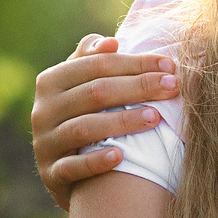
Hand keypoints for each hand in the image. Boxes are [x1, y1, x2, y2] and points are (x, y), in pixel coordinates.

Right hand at [31, 35, 178, 209]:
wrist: (69, 176)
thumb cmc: (85, 118)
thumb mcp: (83, 87)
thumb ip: (92, 61)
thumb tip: (111, 42)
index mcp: (51, 81)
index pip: (97, 64)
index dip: (135, 63)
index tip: (170, 66)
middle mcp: (43, 110)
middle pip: (94, 92)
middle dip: (138, 87)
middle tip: (173, 87)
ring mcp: (45, 143)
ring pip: (84, 128)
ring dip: (122, 121)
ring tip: (155, 118)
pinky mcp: (51, 174)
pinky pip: (72, 167)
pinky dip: (96, 161)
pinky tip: (121, 155)